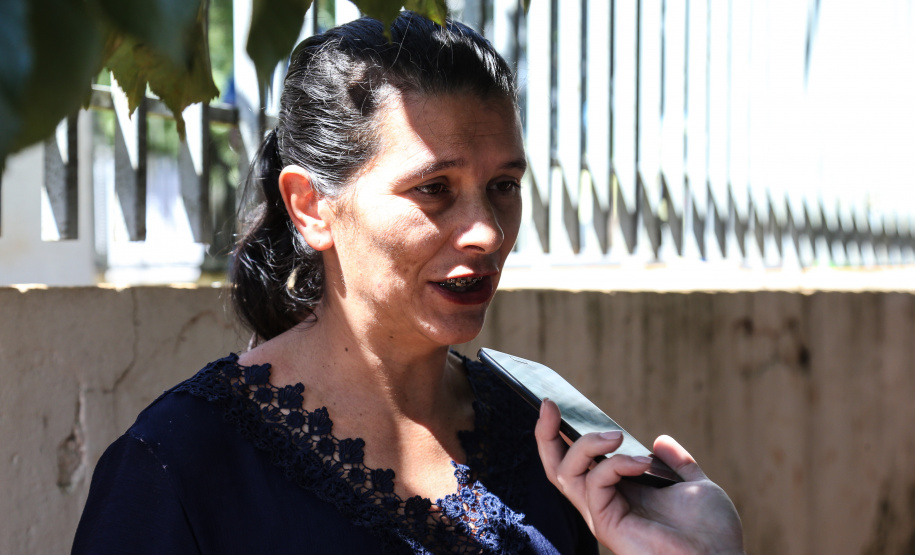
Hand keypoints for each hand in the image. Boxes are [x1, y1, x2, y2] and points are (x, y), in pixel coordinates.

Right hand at [535, 399, 744, 553]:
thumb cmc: (711, 534)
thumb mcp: (694, 486)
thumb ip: (677, 463)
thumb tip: (661, 440)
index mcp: (619, 495)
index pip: (577, 464)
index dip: (560, 436)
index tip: (555, 406)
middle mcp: (603, 504)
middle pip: (556, 468)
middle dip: (546, 434)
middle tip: (550, 405)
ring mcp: (602, 515)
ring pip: (566, 472)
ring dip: (586, 444)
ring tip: (616, 436)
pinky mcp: (606, 524)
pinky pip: (595, 484)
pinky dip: (615, 465)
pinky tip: (641, 463)